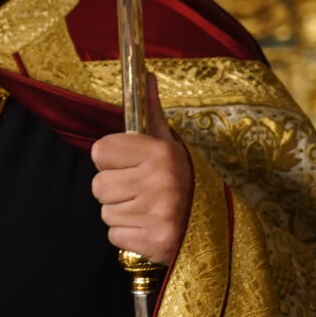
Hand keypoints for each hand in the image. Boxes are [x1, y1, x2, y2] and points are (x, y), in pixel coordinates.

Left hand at [90, 75, 191, 265]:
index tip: (130, 164)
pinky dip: (129, 235)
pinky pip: (114, 236)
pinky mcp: (155, 242)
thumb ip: (150, 112)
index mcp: (160, 152)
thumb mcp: (170, 143)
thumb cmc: (184, 179)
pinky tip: (151, 227)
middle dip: (115, 189)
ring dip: (122, 213)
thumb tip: (146, 74)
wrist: (218, 225)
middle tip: (142, 190)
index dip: (111, 160)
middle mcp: (160, 181)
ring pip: (105, 212)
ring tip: (149, 209)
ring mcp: (158, 214)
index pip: (99, 151)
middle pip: (97, 185)